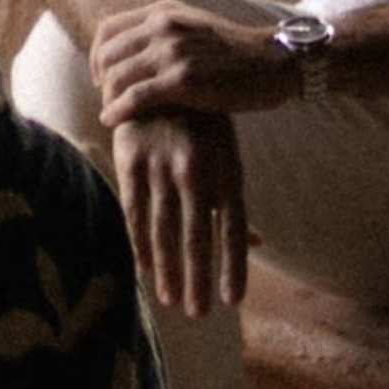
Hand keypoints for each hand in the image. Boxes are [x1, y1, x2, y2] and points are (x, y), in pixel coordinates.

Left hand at [91, 0, 322, 129]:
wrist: (275, 62)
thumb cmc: (236, 53)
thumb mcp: (195, 27)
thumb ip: (165, 31)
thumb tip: (133, 48)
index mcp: (165, 11)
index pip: (108, 29)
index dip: (96, 55)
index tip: (101, 76)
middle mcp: (164, 25)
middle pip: (107, 54)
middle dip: (100, 79)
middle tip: (106, 98)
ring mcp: (173, 51)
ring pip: (116, 76)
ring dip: (107, 98)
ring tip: (110, 112)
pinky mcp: (183, 79)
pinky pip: (134, 97)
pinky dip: (116, 110)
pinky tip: (111, 121)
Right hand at [110, 105, 249, 319]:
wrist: (161, 75)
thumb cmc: (203, 124)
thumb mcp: (227, 155)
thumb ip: (233, 201)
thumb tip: (257, 245)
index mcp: (226, 168)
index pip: (233, 228)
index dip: (233, 266)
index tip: (232, 301)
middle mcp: (195, 169)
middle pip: (197, 236)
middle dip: (198, 279)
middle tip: (198, 313)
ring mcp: (161, 165)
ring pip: (164, 231)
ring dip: (168, 271)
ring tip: (171, 301)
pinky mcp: (131, 160)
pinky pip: (134, 212)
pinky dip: (140, 244)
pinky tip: (145, 268)